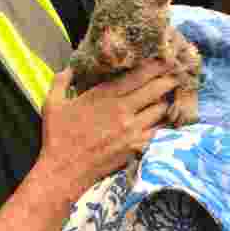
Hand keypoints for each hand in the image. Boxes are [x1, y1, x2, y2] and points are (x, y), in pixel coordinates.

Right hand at [37, 59, 179, 202]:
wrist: (64, 171)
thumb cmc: (57, 137)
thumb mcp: (52, 104)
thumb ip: (61, 81)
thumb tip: (70, 67)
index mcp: (104, 96)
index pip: (138, 75)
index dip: (155, 66)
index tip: (166, 59)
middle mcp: (122, 110)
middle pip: (156, 89)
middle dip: (169, 79)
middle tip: (177, 73)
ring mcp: (132, 130)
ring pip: (161, 110)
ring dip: (167, 102)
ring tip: (172, 96)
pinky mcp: (136, 147)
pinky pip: (159, 132)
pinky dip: (164, 124)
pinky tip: (168, 120)